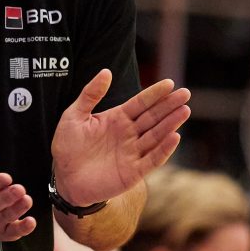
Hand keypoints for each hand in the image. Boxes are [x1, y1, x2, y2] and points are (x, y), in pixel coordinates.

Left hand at [50, 71, 188, 206]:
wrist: (65, 178)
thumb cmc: (68, 147)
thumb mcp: (74, 116)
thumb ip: (90, 94)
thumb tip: (106, 71)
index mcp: (117, 118)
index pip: (140, 103)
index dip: (154, 94)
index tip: (169, 83)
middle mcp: (128, 134)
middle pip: (153, 117)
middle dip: (169, 105)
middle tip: (185, 93)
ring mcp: (133, 152)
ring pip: (156, 135)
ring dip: (171, 124)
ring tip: (184, 110)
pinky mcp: (133, 172)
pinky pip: (152, 159)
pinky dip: (164, 149)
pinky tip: (174, 137)